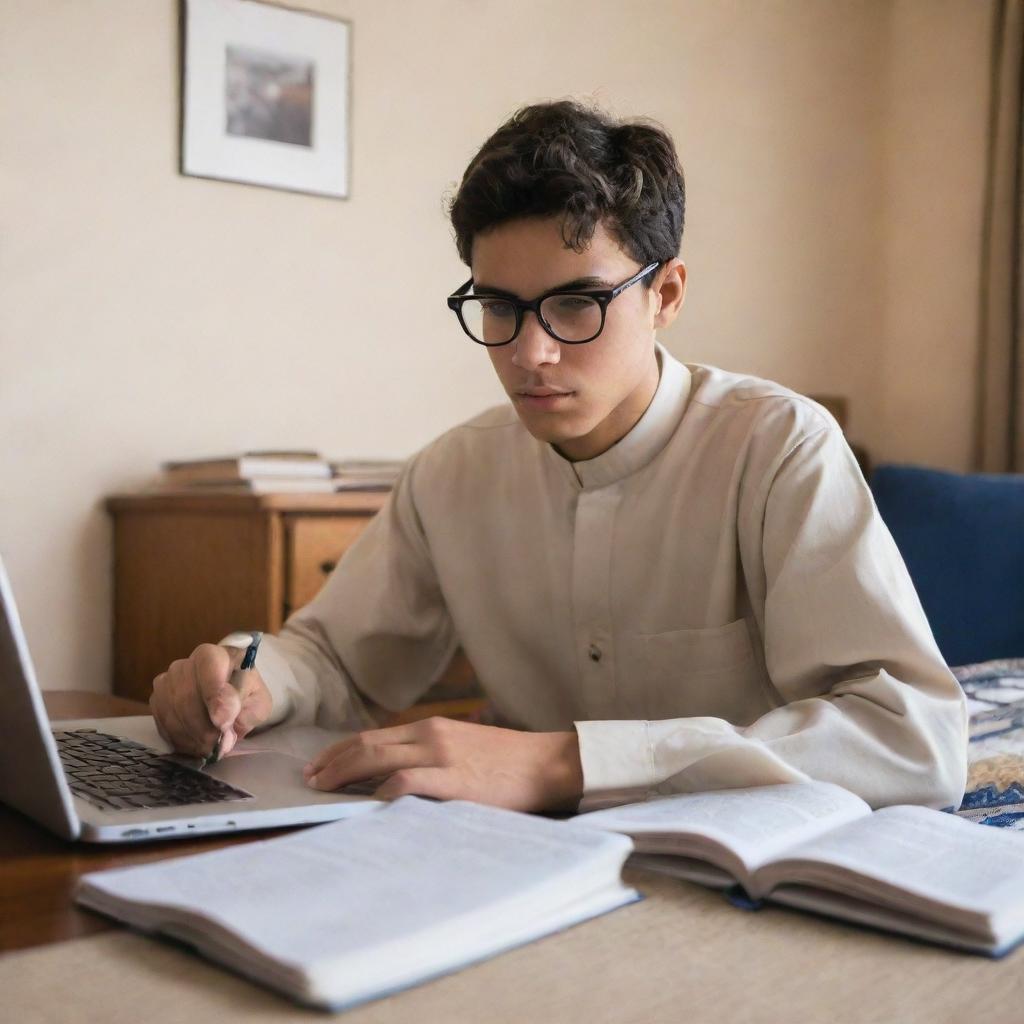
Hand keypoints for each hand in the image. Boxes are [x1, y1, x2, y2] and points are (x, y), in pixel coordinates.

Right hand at [149, 643, 272, 758]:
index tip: (223, 721)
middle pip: (187, 695)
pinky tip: (195, 745)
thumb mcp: (258, 702)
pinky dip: (179, 739)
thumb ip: (247, 711)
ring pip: (172, 712)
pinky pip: (162, 723)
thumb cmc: (244, 695)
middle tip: (218, 745)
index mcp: (215, 655)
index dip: (214, 694)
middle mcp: (185, 665)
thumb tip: (223, 724)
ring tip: (209, 748)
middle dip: (204, 726)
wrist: (227, 696)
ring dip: (191, 736)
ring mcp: (166, 682)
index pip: (209, 666)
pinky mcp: (156, 701)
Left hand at [303, 717, 583, 812]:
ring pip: (377, 758)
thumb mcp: (464, 747)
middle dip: (332, 761)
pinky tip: (366, 802)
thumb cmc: (509, 761)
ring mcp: (441, 756)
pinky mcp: (453, 779)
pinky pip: (406, 781)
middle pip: (367, 744)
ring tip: (322, 788)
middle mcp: (431, 735)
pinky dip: (381, 790)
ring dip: (343, 772)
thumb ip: (433, 754)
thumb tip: (396, 775)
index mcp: (433, 728)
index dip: (342, 750)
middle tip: (309, 778)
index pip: (375, 736)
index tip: (321, 764)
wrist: (547, 764)